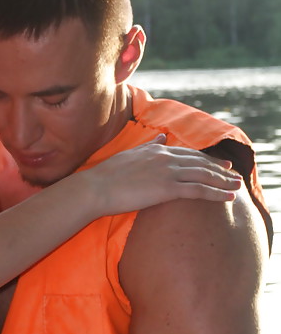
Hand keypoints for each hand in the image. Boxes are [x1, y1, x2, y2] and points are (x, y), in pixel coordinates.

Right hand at [83, 135, 241, 216]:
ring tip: (237, 187)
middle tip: (235, 175)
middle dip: (220, 169)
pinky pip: (198, 190)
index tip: (221, 164)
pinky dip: (216, 193)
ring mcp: (168, 172)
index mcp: (156, 149)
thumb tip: (161, 136)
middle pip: (201, 163)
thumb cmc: (107, 175)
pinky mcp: (167, 188)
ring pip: (204, 175)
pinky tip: (227, 198)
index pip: (189, 153)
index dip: (207, 159)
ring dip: (223, 181)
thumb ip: (148, 145)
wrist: (96, 188)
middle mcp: (166, 157)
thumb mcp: (130, 154)